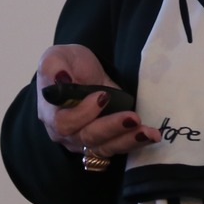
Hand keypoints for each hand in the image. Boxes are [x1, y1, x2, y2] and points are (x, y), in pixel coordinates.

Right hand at [35, 44, 159, 162]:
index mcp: (52, 113)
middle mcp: (67, 133)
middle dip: (112, 128)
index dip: (83, 114)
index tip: (102, 96)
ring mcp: (86, 140)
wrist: (80, 70)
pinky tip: (151, 135)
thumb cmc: (66, 65)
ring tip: (149, 133)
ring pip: (106, 147)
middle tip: (133, 118)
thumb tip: (61, 78)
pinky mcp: (105, 140)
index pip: (64, 123)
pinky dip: (135, 142)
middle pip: (88, 138)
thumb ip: (54, 67)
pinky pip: (118, 146)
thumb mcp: (56, 57)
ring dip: (129, 140)